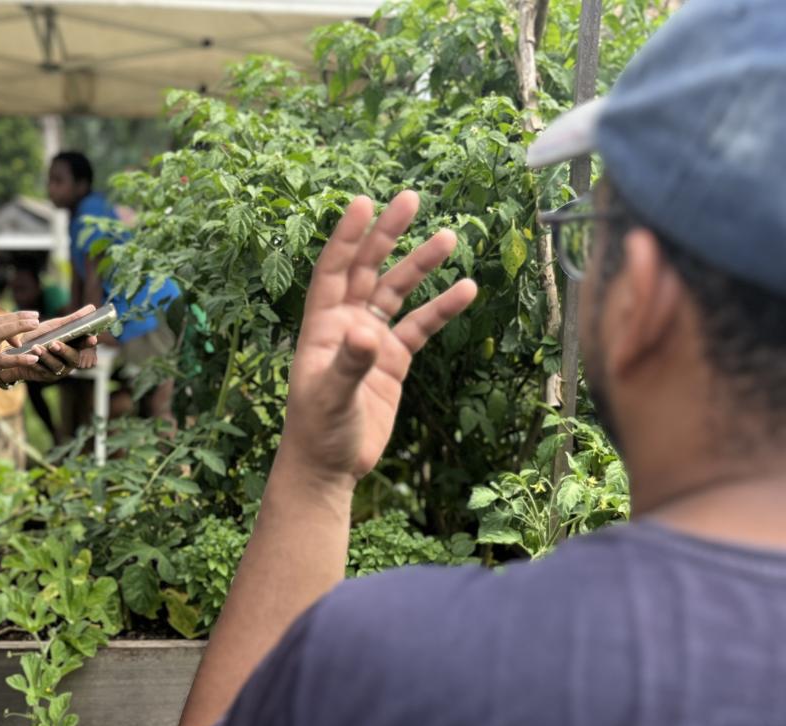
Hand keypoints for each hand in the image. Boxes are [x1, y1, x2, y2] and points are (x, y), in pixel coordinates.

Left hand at [0, 306, 100, 385]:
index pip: (84, 344)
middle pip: (72, 358)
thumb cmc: (42, 336)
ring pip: (56, 365)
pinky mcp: (47, 376)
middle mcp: (69, 359)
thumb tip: (92, 308)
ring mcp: (59, 369)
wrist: (21, 350)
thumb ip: (72, 319)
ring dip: (46, 357)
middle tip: (54, 344)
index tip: (92, 339)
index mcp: (75, 346)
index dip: (88, 342)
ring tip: (36, 348)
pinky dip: (35, 363)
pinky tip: (29, 358)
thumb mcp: (55, 326)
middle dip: (64, 351)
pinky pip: (42, 371)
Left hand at [280, 192, 477, 489]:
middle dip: (386, 235)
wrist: (331, 467)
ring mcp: (370, 341)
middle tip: (410, 198)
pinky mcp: (392, 362)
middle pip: (367, 269)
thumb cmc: (318, 432)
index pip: (333, 271)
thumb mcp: (331, 398)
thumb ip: (350, 365)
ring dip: (420, 266)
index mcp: (322, 327)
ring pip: (397, 293)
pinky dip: (441, 309)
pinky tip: (467, 289)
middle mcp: (345, 326)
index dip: (347, 237)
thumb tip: (369, 334)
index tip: (364, 202)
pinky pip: (419, 327)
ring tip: (449, 237)